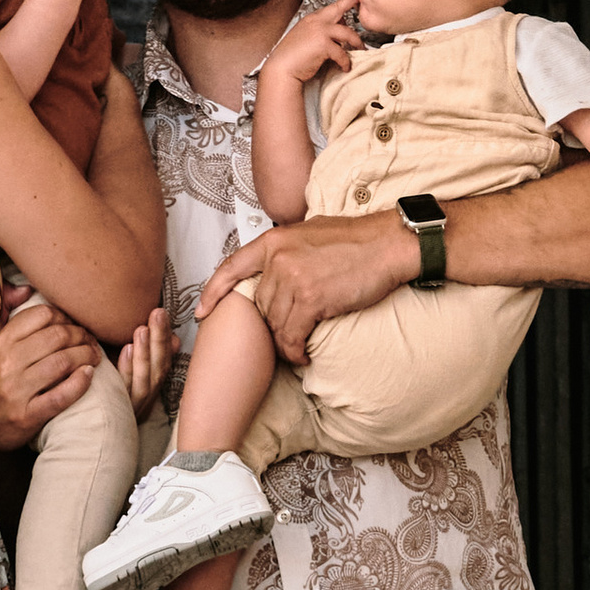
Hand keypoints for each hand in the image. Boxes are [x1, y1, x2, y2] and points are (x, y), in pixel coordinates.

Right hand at [0, 297, 100, 447]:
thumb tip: (25, 289)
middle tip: (91, 340)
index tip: (73, 324)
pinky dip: (81, 383)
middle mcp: (7, 363)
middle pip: (58, 336)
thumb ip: (3, 315)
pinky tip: (89, 376)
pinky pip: (61, 395)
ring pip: (63, 362)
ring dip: (87, 356)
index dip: (64, 316)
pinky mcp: (27, 416)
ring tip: (95, 356)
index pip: (41, 315)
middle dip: (82, 335)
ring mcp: (16, 391)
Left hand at [116, 306, 171, 416]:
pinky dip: (127, 369)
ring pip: (144, 379)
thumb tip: (175, 339)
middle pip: (158, 368)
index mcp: (148, 390)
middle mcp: (144, 400)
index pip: (163, 361)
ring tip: (142, 329)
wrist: (89, 437)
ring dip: (144, 352)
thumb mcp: (128, 375)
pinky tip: (125, 350)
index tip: (162, 313)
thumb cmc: (105, 397)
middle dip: (159, 340)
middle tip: (158, 313)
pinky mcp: (116, 415)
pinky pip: (124, 391)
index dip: (165, 338)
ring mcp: (131, 408)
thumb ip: (148, 356)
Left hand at [195, 211, 414, 360]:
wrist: (389, 245)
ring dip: (285, 340)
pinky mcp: (311, 299)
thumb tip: (276, 268)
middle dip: (272, 323)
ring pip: (275, 323)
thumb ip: (288, 250)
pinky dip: (295, 351)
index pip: (231, 268)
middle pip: (260, 305)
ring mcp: (293, 278)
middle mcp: (278, 258)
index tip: (201, 312)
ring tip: (298, 347)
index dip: (212, 293)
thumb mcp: (310, 232)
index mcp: (274, 240)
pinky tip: (304, 356)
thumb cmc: (357, 240)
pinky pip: (292, 336)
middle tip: (289, 333)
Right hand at [260, 0, 363, 86]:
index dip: (343, 2)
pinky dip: (345, 62)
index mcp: (310, 20)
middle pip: (339, 11)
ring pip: (348, 33)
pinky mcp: (324, 45)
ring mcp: (320, 32)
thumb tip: (337, 37)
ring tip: (360, 49)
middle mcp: (316, 22)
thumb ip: (318, 33)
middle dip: (352, 6)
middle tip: (361, 6)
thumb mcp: (304, 38)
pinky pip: (342, 53)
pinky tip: (345, 67)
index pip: (330, 8)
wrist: (282, 69)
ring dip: (357, 42)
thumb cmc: (291, 58)